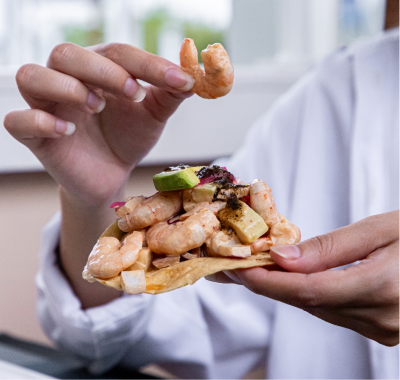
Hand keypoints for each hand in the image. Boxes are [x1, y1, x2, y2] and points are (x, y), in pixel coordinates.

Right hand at [4, 42, 193, 206]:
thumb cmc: (128, 139)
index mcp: (98, 70)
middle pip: (67, 54)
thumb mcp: (152, 116)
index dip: (147, 64)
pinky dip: (38, 120)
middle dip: (103, 71)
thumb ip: (169, 95)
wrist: (110, 176)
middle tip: (134, 94)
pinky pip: (17, 120)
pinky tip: (65, 130)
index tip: (179, 81)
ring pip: (31, 76)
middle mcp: (68, 80)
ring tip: (97, 107)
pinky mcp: (34, 137)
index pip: (116, 53)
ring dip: (66, 87)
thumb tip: (192, 76)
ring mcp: (47, 106)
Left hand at [226, 210, 399, 345]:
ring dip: (284, 289)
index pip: (305, 290)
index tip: (236, 268)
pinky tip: (293, 278)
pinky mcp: (383, 329)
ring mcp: (384, 329)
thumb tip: (284, 257)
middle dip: (267, 284)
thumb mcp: (382, 229)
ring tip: (256, 268)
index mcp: (383, 288)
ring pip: (317, 309)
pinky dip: (308, 294)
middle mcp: (382, 318)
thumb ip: (331, 247)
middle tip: (235, 266)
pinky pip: (333, 311)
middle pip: (306, 302)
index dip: (266, 281)